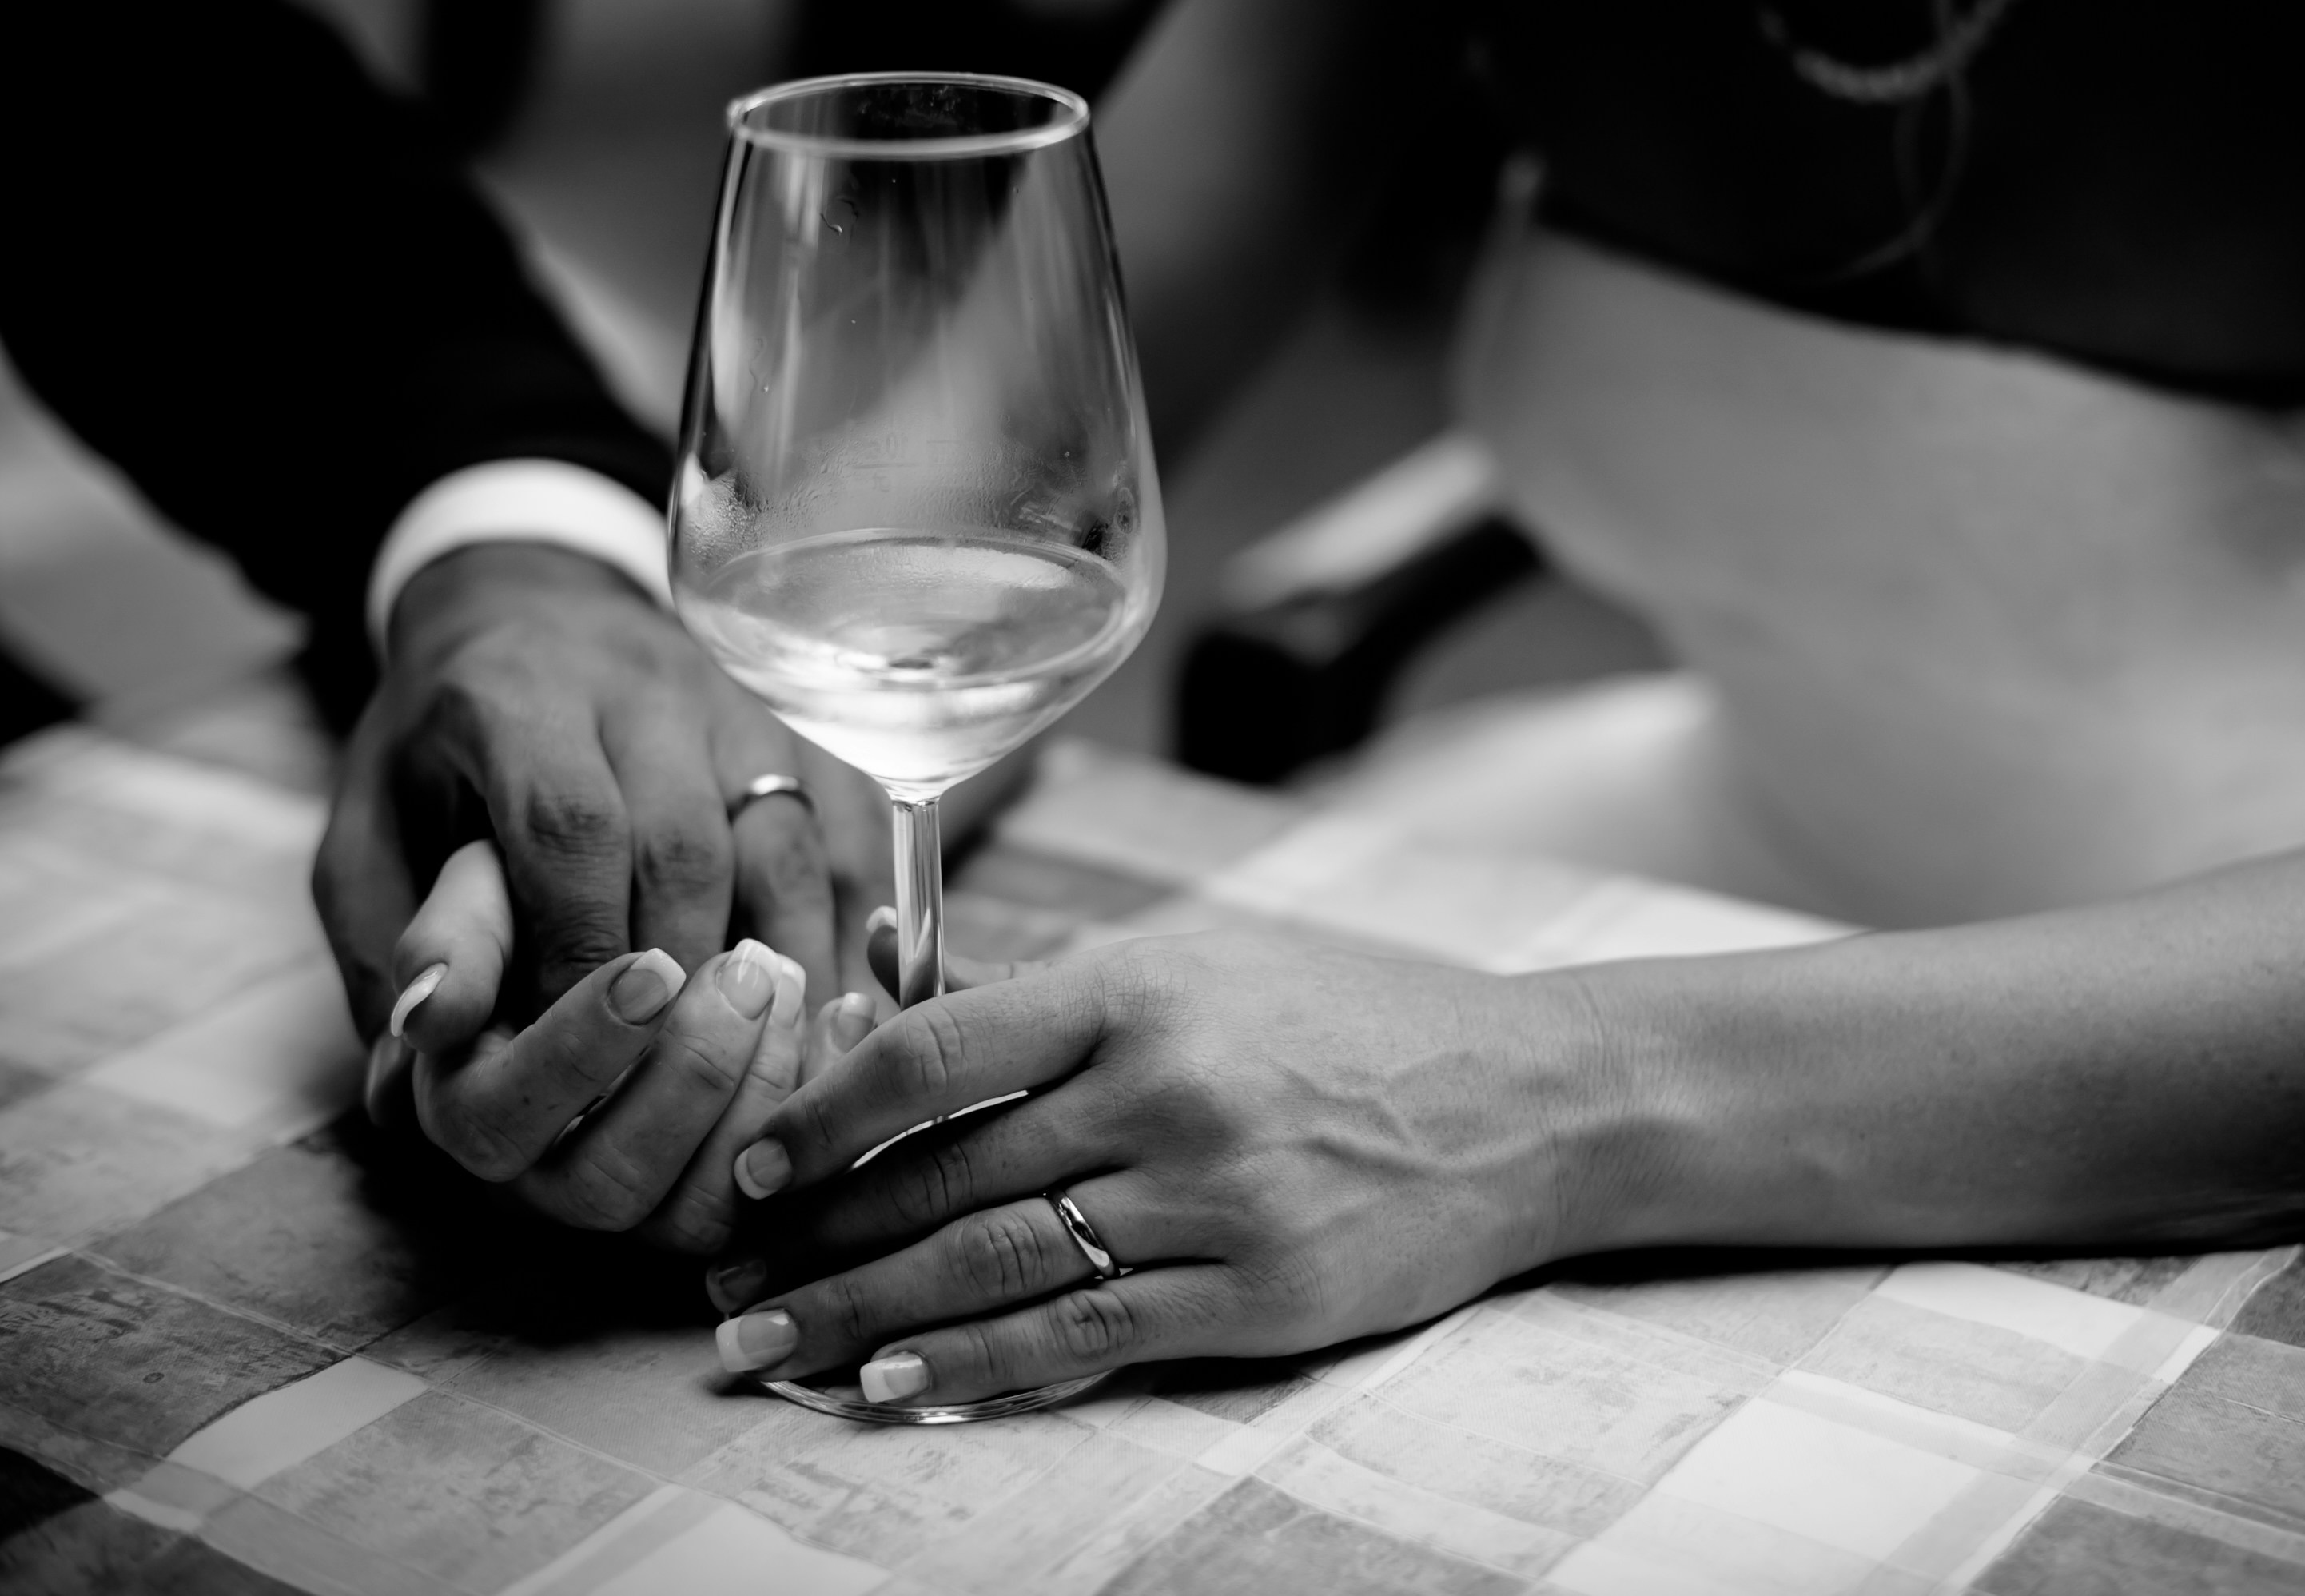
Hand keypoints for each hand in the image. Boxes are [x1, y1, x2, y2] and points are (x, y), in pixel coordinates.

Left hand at [313, 542, 893, 1044]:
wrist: (534, 606)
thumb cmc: (446, 748)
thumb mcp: (374, 831)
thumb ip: (395, 942)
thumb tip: (415, 1065)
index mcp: (518, 699)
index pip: (570, 827)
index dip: (581, 950)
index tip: (579, 1055)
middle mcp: (643, 688)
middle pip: (686, 847)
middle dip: (675, 979)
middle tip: (660, 1080)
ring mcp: (742, 706)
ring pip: (786, 847)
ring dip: (772, 970)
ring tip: (752, 1064)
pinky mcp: (811, 733)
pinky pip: (855, 842)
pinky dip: (850, 935)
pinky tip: (831, 1012)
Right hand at [362, 841, 884, 1250]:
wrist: (621, 918)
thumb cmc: (541, 901)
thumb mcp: (485, 890)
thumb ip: (452, 939)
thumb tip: (426, 1017)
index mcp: (474, 1112)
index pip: (505, 1118)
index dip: (584, 1046)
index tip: (654, 961)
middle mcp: (548, 1183)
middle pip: (611, 1185)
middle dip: (692, 1074)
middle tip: (748, 967)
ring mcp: (643, 1204)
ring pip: (701, 1210)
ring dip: (761, 1094)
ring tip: (792, 981)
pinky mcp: (731, 1196)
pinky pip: (784, 1192)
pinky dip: (820, 1102)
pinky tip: (846, 1010)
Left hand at [697, 933, 1604, 1405]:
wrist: (1533, 1100)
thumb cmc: (1355, 1020)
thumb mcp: (1210, 962)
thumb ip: (1061, 993)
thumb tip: (894, 1012)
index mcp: (1143, 984)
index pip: (939, 1049)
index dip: (827, 1114)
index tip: (758, 1166)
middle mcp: (1170, 1084)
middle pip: (946, 1173)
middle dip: (817, 1240)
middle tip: (724, 1286)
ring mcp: (1217, 1195)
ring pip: (998, 1262)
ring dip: (867, 1315)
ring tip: (774, 1349)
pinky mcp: (1263, 1294)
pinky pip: (1089, 1338)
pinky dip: (982, 1368)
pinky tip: (901, 1388)